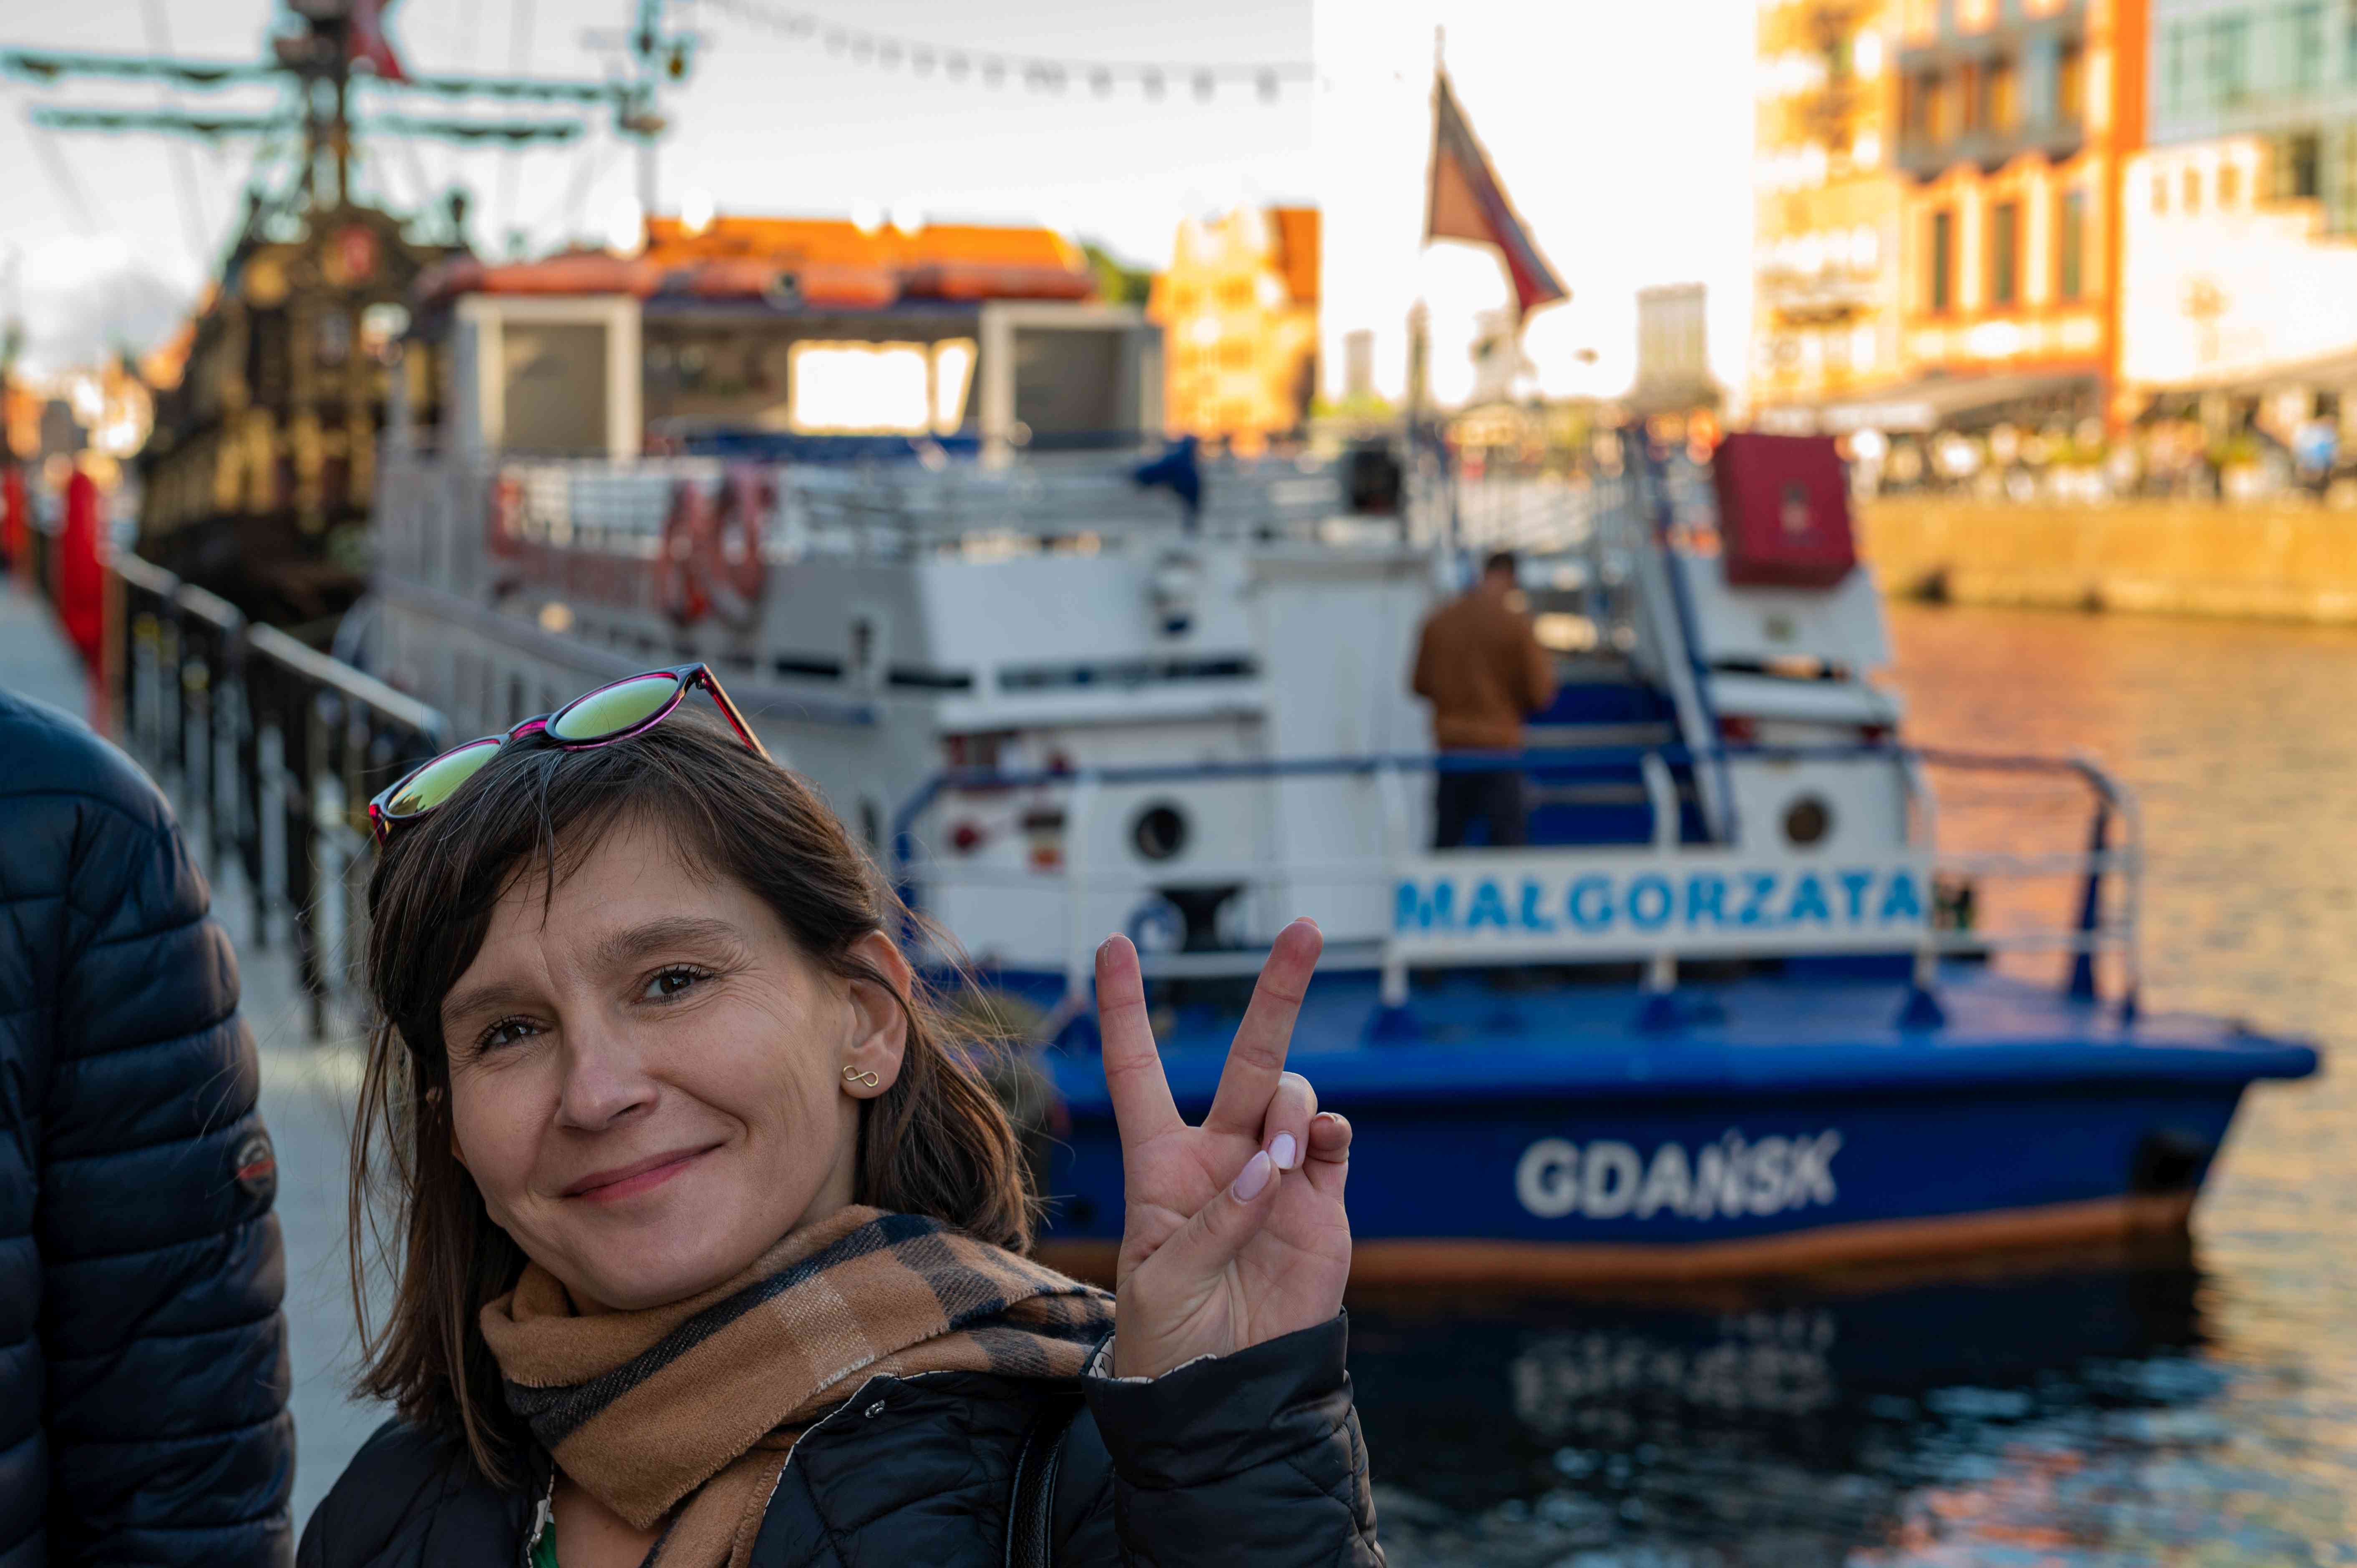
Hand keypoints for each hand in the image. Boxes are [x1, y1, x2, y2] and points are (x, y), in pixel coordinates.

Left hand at [1097, 919, 1351, 1379]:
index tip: (1115, 943)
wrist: (1230, 1393)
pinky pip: (1332, 1141)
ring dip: (1292, 1107)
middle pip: (1247, 1054)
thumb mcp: (1163, 1285)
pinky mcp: (1321, 1200)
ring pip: (1293, 1093)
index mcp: (1159, 1164)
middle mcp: (1219, 1154)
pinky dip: (1328, 1132)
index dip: (1126, 1007)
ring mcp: (1275, 1172)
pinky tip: (1314, 1151)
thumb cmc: (1172, 1341)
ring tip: (1281, 1157)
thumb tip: (1268, 1168)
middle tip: (1306, 929)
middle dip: (1277, 990)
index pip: (1138, 1069)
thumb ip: (1212, 1222)